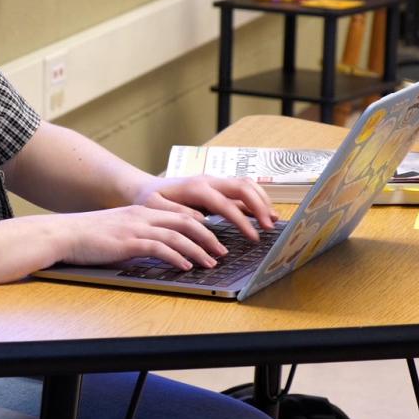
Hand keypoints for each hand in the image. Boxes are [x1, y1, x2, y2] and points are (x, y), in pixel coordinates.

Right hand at [57, 204, 232, 270]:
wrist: (65, 234)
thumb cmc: (88, 236)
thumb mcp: (118, 231)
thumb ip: (137, 236)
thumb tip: (153, 251)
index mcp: (141, 211)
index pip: (178, 213)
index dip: (200, 224)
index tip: (213, 235)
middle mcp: (142, 216)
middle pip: (185, 221)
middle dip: (207, 236)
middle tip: (222, 250)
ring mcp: (136, 228)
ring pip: (177, 234)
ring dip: (198, 249)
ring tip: (211, 262)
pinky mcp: (128, 242)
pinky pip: (159, 248)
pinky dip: (177, 257)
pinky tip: (186, 266)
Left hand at [132, 174, 277, 241]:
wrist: (145, 187)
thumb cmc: (149, 199)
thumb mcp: (154, 207)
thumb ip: (176, 212)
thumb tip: (202, 221)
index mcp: (196, 188)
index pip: (226, 203)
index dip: (242, 221)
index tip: (253, 237)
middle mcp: (208, 181)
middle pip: (242, 187)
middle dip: (259, 206)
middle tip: (270, 227)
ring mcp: (214, 182)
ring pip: (245, 184)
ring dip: (261, 200)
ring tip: (273, 219)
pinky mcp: (216, 187)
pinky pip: (241, 189)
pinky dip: (255, 199)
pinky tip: (264, 213)